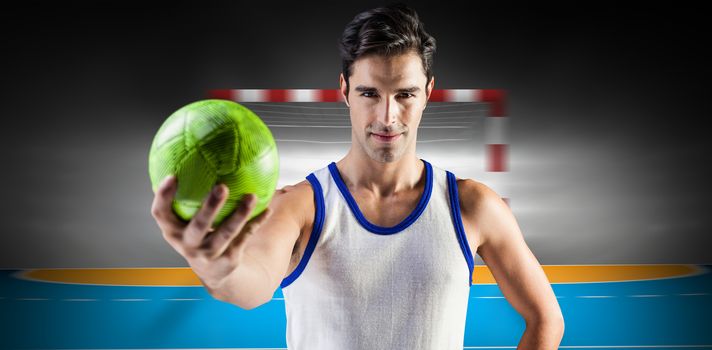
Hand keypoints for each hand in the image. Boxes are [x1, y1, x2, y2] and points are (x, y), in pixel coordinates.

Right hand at [150, 175, 271, 288]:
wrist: (216, 275)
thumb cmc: (199, 238)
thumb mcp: (186, 223)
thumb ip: (185, 199)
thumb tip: (187, 159)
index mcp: (173, 231)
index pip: (161, 214)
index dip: (164, 197)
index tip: (172, 176)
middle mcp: (188, 244)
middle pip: (198, 226)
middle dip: (210, 207)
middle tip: (222, 187)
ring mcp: (209, 254)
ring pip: (226, 233)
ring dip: (240, 214)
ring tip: (251, 196)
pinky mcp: (228, 260)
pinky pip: (245, 237)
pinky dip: (256, 222)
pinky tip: (266, 208)